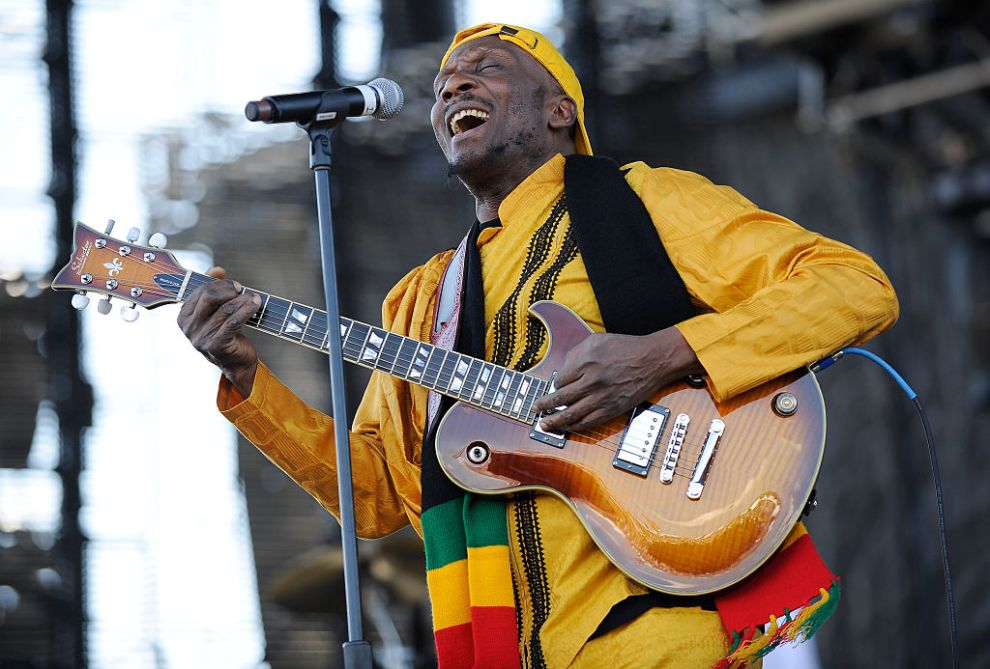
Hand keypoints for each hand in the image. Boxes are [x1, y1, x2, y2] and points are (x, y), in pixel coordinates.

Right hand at [177, 267, 261, 395]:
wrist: (237, 364)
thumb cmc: (227, 335)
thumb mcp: (217, 312)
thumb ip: (214, 290)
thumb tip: (217, 270)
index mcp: (184, 317)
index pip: (199, 291)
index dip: (219, 284)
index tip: (234, 285)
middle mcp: (189, 328)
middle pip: (209, 297)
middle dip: (229, 290)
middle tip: (242, 290)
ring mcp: (200, 338)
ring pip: (225, 309)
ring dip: (243, 300)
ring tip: (255, 298)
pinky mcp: (216, 345)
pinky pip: (233, 321)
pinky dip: (247, 310)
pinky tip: (256, 305)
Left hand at [531, 327, 702, 433]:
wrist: (653, 360)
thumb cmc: (625, 348)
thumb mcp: (597, 340)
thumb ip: (576, 354)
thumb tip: (563, 371)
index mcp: (586, 361)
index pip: (561, 379)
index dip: (556, 383)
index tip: (555, 386)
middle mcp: (592, 381)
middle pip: (561, 398)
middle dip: (545, 405)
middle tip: (535, 409)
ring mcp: (602, 397)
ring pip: (572, 414)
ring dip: (555, 421)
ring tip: (544, 425)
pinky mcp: (611, 409)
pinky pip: (588, 422)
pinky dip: (575, 427)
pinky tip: (566, 428)